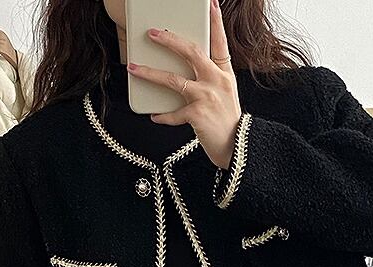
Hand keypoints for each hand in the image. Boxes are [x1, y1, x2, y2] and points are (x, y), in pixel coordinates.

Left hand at [126, 0, 240, 169]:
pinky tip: (155, 116)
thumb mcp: (226, 95)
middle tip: (153, 33)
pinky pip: (174, 112)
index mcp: (225, 74)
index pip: (219, 42)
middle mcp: (217, 81)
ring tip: (135, 68)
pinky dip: (163, 115)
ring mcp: (207, 96)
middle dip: (170, 40)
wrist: (237, 147)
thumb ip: (211, 80)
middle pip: (191, 52)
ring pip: (173, 79)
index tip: (210, 3)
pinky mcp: (197, 114)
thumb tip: (187, 72)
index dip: (215, 21)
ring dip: (151, 73)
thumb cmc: (228, 122)